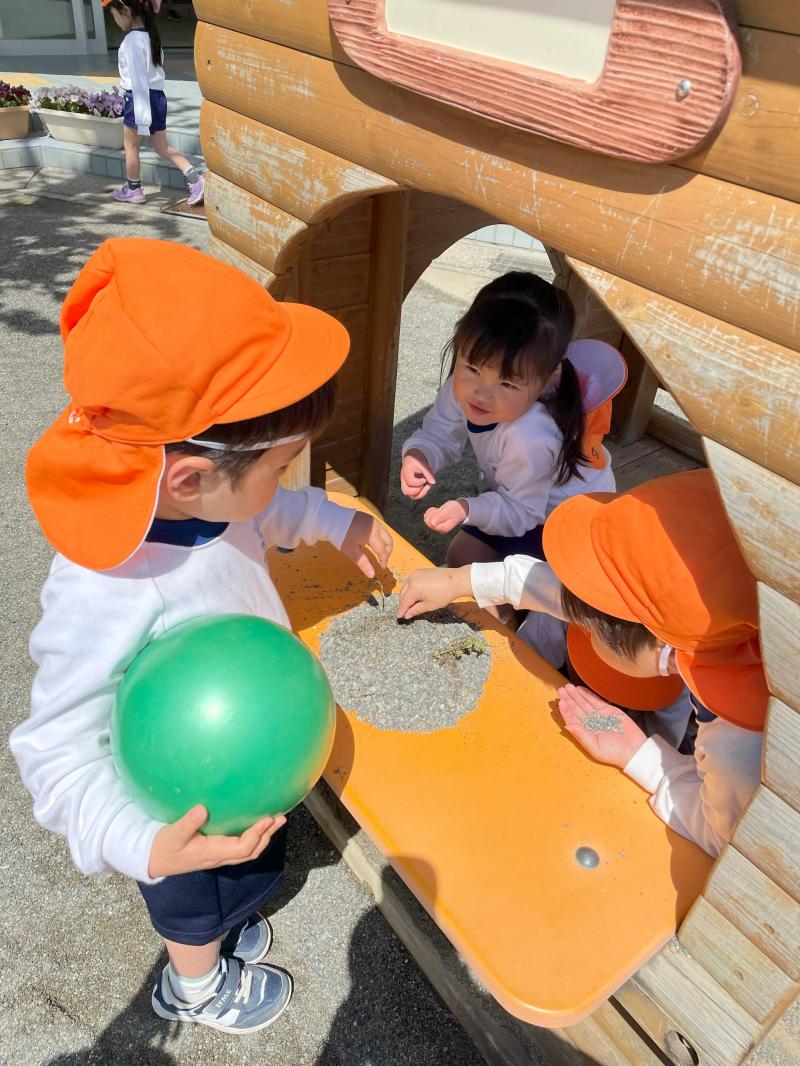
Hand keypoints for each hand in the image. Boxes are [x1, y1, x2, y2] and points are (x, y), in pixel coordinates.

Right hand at [148, 805, 285, 878]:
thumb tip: (202, 809)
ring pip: (248, 851)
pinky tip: (255, 822)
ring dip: (263, 836)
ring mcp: (219, 855)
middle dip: (267, 836)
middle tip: (280, 817)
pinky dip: (253, 835)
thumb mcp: (172, 835)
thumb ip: (187, 823)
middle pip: (251, 851)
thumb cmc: (163, 847)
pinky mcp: (216, 851)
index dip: (257, 834)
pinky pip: (240, 846)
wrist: (153, 860)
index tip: (268, 818)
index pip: (242, 848)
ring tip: (275, 819)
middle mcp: (219, 856)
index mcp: (212, 853)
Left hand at [341, 511, 392, 579]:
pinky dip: (380, 536)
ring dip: (385, 543)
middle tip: (383, 560)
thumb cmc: (341, 535)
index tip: (382, 568)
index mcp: (373, 535)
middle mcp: (376, 526)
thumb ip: (363, 563)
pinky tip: (372, 542)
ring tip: (379, 552)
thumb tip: (372, 575)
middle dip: (388, 551)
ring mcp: (373, 520)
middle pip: (388, 540)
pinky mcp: (368, 517)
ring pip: (385, 533)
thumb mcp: (351, 551)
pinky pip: (379, 528)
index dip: (383, 560)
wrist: (331, 518)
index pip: (382, 550)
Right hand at [397, 565, 471, 619]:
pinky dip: (411, 589)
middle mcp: (412, 579)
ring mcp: (415, 573)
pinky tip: (416, 596)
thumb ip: (416, 610)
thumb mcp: (429, 605)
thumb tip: (407, 615)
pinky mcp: (419, 571)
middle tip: (406, 612)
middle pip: (403, 594)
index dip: (402, 610)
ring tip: (412, 605)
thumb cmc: (444, 593)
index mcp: (414, 587)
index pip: (404, 601)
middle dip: (404, 603)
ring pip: (406, 587)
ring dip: (407, 596)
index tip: (399, 616)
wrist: (456, 580)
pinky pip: (411, 582)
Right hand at [400, 449, 435, 499]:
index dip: (419, 482)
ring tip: (428, 486)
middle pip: (406, 491)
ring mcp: (407, 485)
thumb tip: (433, 483)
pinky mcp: (411, 487)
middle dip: (417, 490)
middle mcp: (404, 480)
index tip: (424, 479)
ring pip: (411, 496)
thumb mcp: (423, 465)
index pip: (410, 482)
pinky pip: (415, 495)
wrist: (413, 458)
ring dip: (421, 493)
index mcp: (405, 473)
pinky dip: (422, 493)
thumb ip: (428, 473)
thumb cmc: (417, 460)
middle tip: (424, 484)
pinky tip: (427, 486)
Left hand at [424, 499, 468, 533]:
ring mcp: (437, 527)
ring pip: (426, 518)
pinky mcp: (435, 523)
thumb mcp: (447, 511)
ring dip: (431, 512)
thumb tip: (432, 524)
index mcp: (443, 528)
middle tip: (440, 509)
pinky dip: (430, 511)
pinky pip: (427, 516)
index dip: (433, 515)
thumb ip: (440, 518)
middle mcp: (439, 529)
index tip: (439, 510)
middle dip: (432, 513)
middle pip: (427, 521)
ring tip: (439, 509)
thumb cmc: (454, 509)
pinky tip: (437, 510)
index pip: (430, 523)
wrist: (459, 509)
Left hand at [556, 684, 646, 768]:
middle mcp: (590, 723)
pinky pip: (596, 701)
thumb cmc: (614, 753)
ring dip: (576, 695)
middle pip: (576, 709)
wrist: (634, 750)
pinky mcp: (609, 710)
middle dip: (569, 699)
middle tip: (561, 690)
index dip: (566, 710)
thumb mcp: (595, 747)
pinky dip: (588, 695)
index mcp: (585, 732)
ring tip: (568, 687)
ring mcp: (599, 716)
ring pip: (584, 703)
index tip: (561, 701)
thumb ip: (581, 735)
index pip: (572, 719)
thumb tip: (567, 726)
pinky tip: (580, 689)